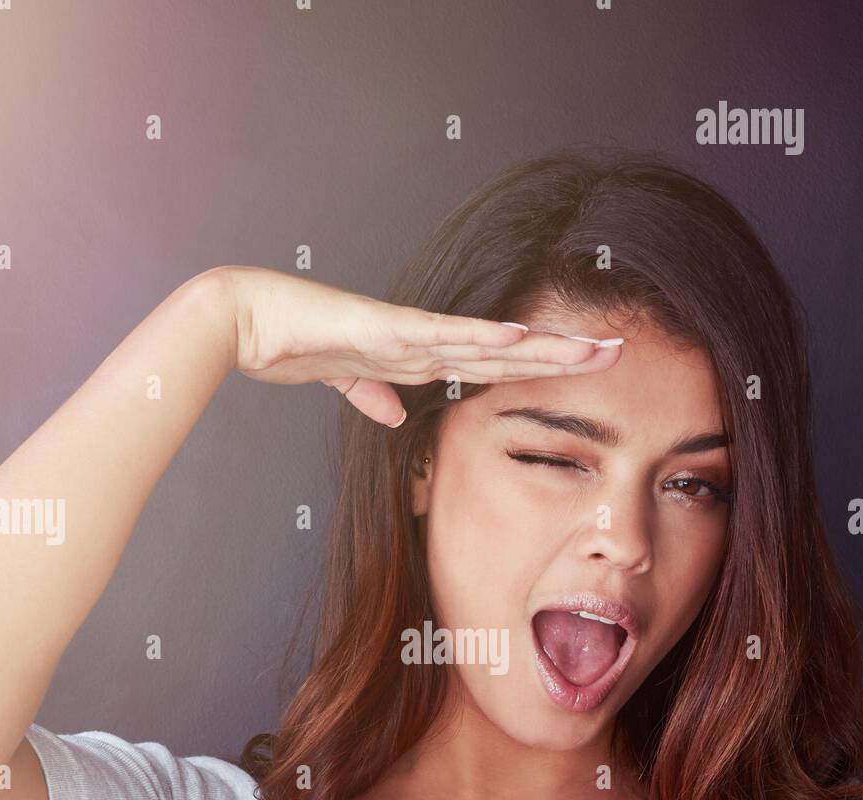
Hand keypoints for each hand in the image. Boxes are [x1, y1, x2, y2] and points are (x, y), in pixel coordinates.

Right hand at [214, 265, 622, 427]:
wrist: (243, 320)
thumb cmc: (287, 345)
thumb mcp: (343, 382)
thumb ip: (373, 394)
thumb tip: (395, 416)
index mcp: (418, 357)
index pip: (493, 367)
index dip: (539, 369)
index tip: (582, 371)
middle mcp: (424, 342)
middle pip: (509, 352)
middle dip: (564, 354)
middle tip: (618, 352)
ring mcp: (409, 333)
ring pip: (490, 342)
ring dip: (543, 346)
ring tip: (594, 348)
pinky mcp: (384, 330)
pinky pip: (441, 337)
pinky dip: (478, 340)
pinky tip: (518, 340)